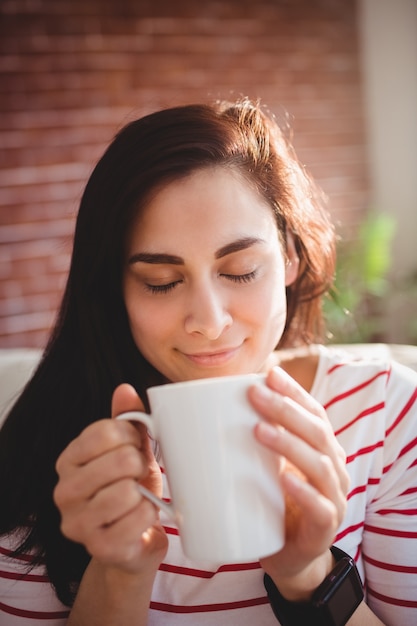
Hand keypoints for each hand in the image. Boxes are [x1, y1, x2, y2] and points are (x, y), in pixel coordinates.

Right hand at [54, 384, 167, 574]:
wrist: (132, 542)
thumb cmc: (130, 489)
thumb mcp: (129, 450)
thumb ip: (127, 420)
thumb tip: (124, 389)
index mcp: (68, 459)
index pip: (105, 430)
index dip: (132, 435)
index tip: (136, 445)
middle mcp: (64, 490)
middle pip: (121, 459)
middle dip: (140, 466)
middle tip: (138, 475)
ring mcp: (77, 522)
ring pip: (128, 491)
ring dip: (144, 493)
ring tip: (139, 497)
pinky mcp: (98, 547)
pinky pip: (137, 517)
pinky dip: (149, 514)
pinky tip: (142, 516)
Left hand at [248, 367, 349, 599]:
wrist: (290, 556)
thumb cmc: (275, 503)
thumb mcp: (265, 467)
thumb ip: (252, 441)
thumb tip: (200, 411)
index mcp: (322, 448)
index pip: (314, 412)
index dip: (294, 392)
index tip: (269, 373)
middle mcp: (334, 468)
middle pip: (317, 432)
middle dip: (285, 410)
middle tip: (254, 395)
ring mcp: (334, 498)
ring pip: (319, 465)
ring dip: (289, 444)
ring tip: (260, 430)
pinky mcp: (325, 528)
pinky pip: (320, 507)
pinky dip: (303, 492)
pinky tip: (285, 478)